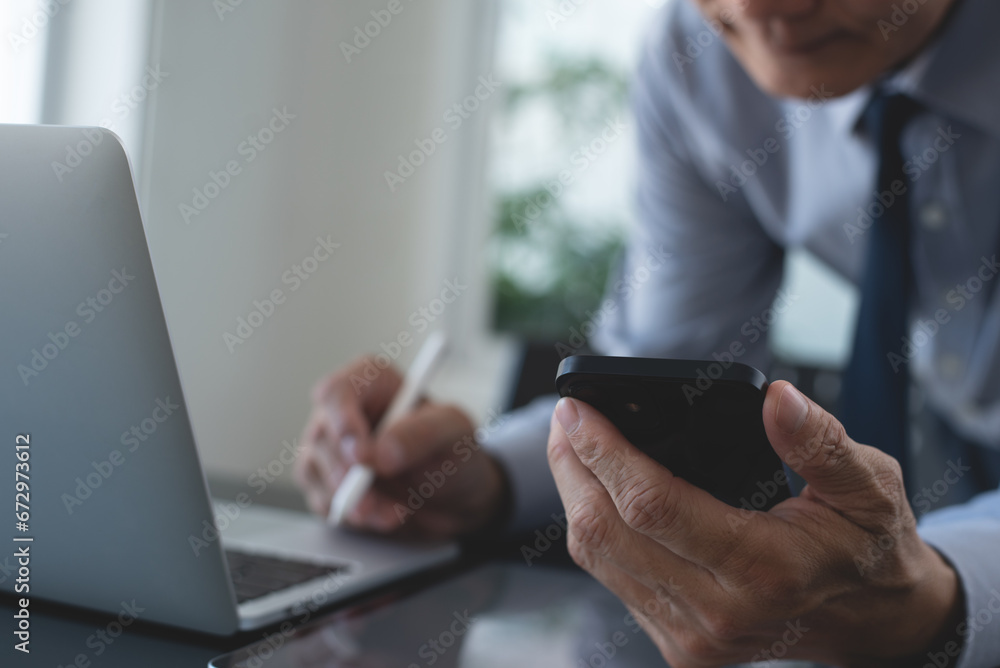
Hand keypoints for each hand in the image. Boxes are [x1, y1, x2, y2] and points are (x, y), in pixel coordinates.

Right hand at [294, 355, 509, 537]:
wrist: (454, 495)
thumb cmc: (453, 450)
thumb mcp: (453, 433)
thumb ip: (421, 434)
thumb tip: (379, 453)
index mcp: (372, 382)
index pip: (337, 391)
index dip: (342, 421)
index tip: (360, 455)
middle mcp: (344, 410)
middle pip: (321, 436)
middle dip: (347, 475)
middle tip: (373, 501)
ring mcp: (330, 446)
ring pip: (315, 471)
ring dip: (353, 501)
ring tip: (394, 512)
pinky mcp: (326, 481)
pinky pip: (320, 500)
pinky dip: (350, 516)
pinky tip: (382, 514)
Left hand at [547, 380, 963, 666]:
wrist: (872, 621)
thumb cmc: (868, 545)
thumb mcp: (869, 486)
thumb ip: (822, 444)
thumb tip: (776, 399)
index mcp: (766, 571)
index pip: (652, 505)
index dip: (604, 452)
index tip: (575, 410)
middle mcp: (720, 614)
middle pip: (605, 532)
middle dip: (571, 468)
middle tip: (563, 418)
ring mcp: (693, 637)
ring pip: (598, 559)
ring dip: (574, 496)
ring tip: (572, 445)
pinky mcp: (679, 644)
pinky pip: (613, 580)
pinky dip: (597, 530)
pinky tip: (600, 491)